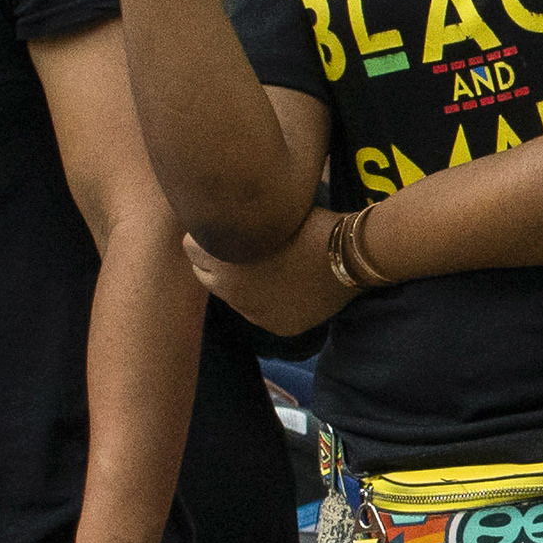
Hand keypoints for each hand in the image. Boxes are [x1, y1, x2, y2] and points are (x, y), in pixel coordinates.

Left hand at [182, 214, 348, 338]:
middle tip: (244, 251)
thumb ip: (236, 224)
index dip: (206, 236)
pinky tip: (287, 288)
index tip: (223, 230)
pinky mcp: (277, 327)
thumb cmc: (311, 222)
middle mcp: (230, 290)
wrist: (352, 253)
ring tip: (269, 269)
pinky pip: (260, 314)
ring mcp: (253, 312)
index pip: (190, 248)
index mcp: (221, 257)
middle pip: (204, 276)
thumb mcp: (264, 215)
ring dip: (242, 285)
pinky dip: (267, 303)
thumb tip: (217, 218)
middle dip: (218, 263)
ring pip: (232, 298)